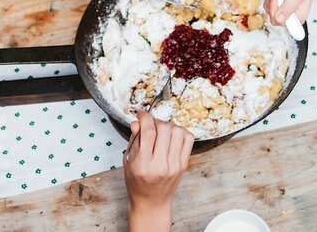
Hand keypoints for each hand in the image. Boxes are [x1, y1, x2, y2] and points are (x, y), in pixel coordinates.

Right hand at [123, 111, 193, 231]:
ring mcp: (174, 165)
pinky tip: (171, 136)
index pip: (148, 132)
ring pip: (177, 131)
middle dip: (156, 121)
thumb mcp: (128, 161)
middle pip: (164, 128)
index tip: (141, 114)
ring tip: (161, 132)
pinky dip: (180, 132)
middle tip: (150, 125)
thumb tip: (137, 121)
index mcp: (144, 164)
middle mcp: (161, 165)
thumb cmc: (137, 183)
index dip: (144, 117)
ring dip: (168, 126)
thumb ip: (133, 140)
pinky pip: (188, 139)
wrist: (151, 204)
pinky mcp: (183, 164)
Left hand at [265, 0, 316, 25]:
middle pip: (272, 15)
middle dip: (273, 1)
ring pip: (268, 7)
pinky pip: (268, 0)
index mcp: (297, 18)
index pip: (279, 22)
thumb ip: (288, 8)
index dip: (274, 11)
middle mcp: (290, 15)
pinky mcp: (279, 3)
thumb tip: (279, 20)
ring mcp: (284, 9)